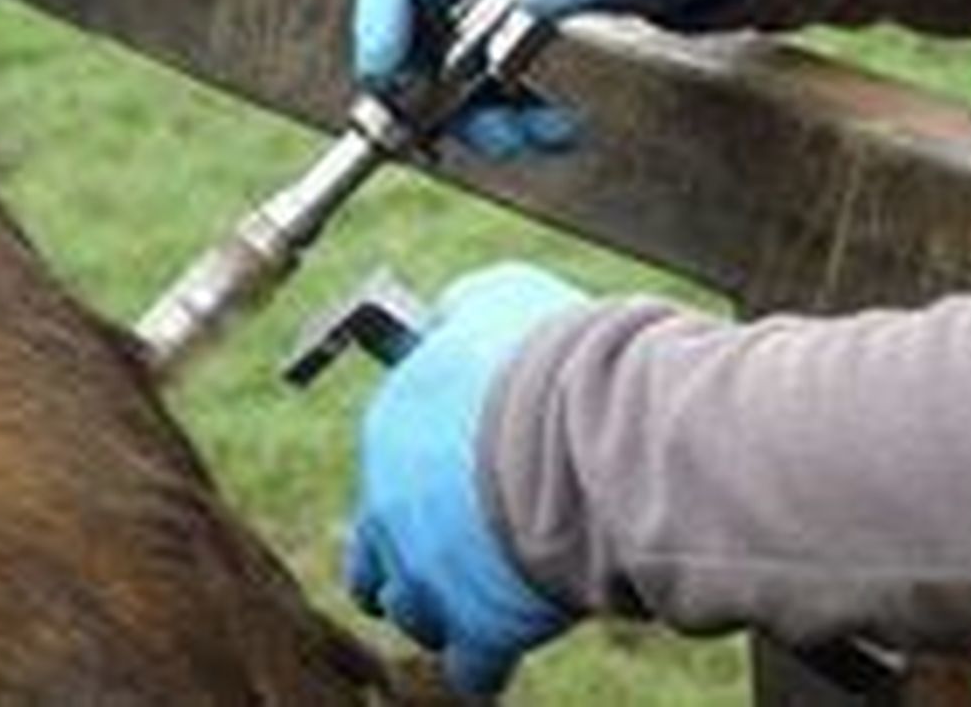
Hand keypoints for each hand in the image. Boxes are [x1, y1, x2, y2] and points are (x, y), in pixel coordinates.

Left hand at [347, 264, 590, 694]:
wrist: (597, 424)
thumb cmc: (555, 356)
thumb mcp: (494, 301)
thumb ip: (460, 313)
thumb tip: (450, 314)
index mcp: (389, 433)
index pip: (383, 471)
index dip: (420, 483)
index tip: (451, 486)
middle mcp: (390, 507)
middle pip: (373, 558)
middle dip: (406, 561)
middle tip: (447, 558)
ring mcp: (430, 573)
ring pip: (412, 614)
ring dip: (441, 609)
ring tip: (479, 600)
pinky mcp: (480, 627)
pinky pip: (471, 669)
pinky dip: (487, 662)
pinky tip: (506, 647)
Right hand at [354, 0, 764, 157]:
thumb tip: (530, 2)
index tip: (392, 62)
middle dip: (412, 68)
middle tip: (423, 125)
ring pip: (430, 49)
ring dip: (469, 108)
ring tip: (531, 135)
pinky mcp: (489, 18)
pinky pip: (472, 77)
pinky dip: (504, 115)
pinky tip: (555, 127)